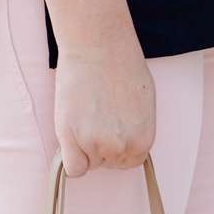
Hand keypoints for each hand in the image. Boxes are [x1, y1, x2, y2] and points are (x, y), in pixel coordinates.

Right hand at [54, 37, 155, 177]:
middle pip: (107, 163)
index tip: (108, 129)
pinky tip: (70, 134)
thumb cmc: (121, 65)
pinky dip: (69, 156)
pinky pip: (72, 168)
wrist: (98, 45)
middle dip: (99, 145)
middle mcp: (122, 146)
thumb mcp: (143, 103)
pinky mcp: (71, 137)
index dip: (116, 147)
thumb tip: (125, 143)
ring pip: (87, 162)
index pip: (128, 162)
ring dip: (82, 145)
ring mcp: (96, 143)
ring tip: (84, 113)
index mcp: (143, 139)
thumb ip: (135, 129)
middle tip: (94, 116)